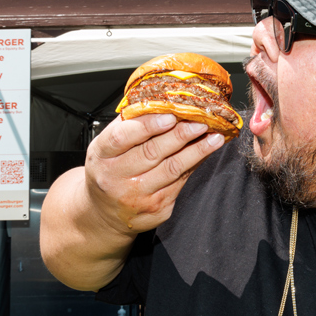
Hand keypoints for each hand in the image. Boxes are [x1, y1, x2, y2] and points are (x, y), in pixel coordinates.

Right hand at [84, 112, 225, 235]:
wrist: (104, 213)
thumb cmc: (108, 171)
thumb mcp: (106, 146)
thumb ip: (128, 125)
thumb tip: (161, 102)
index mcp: (101, 155)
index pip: (123, 137)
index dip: (148, 125)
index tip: (170, 116)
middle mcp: (116, 177)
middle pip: (152, 152)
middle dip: (180, 135)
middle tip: (201, 122)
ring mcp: (137, 196)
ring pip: (172, 169)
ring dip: (197, 151)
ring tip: (214, 137)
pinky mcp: (157, 208)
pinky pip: (180, 182)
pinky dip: (195, 164)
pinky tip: (205, 153)